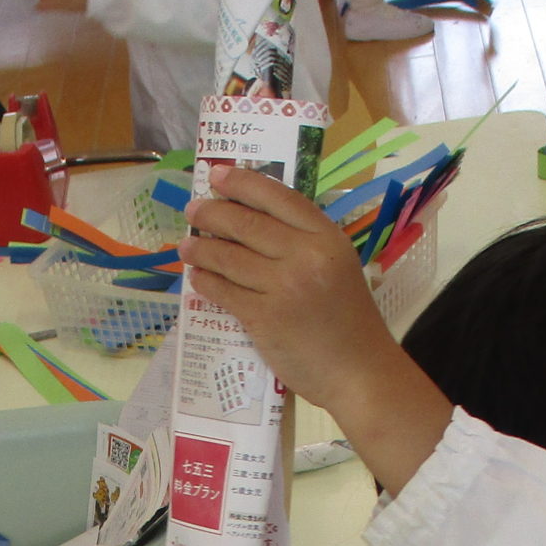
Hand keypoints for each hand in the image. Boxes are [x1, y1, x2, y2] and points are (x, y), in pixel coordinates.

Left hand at [180, 168, 451, 490]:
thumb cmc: (348, 321)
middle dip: (212, 213)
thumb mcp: (338, 267)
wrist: (358, 372)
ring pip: (227, 257)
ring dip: (201, 248)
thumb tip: (253, 223)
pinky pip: (223, 292)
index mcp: (326, 238)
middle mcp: (304, 256)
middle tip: (193, 211)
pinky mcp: (263, 318)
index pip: (278, 197)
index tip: (217, 174)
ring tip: (187, 245)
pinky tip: (198, 278)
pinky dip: (205, 282)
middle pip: (246, 223)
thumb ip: (304, 244)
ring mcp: (282, 287)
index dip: (243, 182)